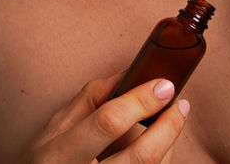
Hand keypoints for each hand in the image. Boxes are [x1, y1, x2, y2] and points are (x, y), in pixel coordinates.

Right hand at [17, 74, 189, 163]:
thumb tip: (131, 73)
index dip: (141, 101)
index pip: (109, 122)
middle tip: (180, 105)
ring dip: (170, 140)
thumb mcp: (58, 125)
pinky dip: (163, 156)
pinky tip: (160, 142)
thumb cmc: (48, 158)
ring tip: (172, 118)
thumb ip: (93, 97)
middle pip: (142, 156)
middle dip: (169, 126)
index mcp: (60, 155)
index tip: (164, 86)